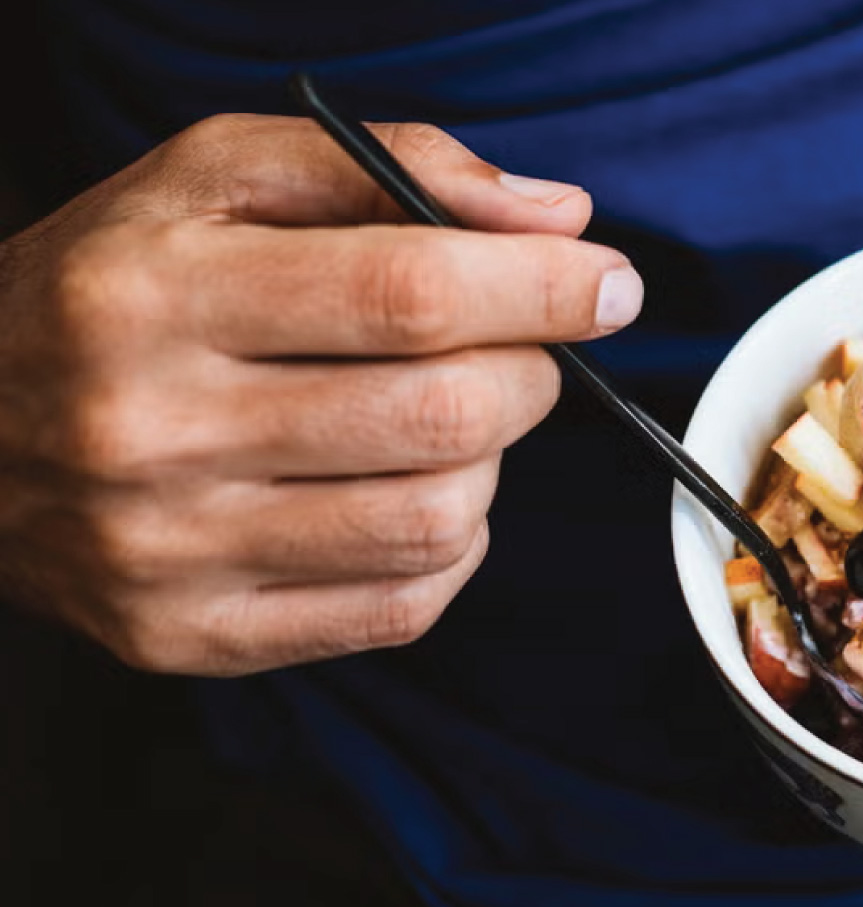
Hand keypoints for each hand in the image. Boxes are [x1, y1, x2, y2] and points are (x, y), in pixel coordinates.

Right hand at [0, 115, 643, 674]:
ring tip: (445, 419)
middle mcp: (152, 429)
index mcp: (154, 292)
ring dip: (489, 463)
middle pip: (443, 415)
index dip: (541, 287)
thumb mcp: (210, 176)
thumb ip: (387, 168)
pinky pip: (403, 606)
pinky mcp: (193, 635)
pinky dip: (450, 546)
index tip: (604, 282)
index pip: (409, 292)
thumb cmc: (111, 286)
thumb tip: (555, 218)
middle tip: (516, 348)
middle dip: (528, 373)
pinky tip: (409, 492)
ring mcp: (170, 551)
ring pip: (439, 520)